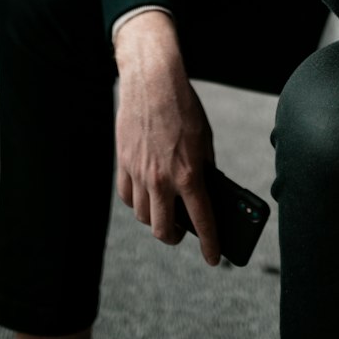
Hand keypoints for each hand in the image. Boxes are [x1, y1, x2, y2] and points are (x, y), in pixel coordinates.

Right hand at [114, 11, 220, 264]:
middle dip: (176, 237)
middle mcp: (162, 179)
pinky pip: (127, 196)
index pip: (203, 221)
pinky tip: (146, 196)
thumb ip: (204, 168)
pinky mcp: (123, 162)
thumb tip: (204, 190)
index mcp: (189, 174)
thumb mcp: (205, 139)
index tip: (214, 257)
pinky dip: (137, 202)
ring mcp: (139, 172)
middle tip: (184, 233)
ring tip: (165, 212)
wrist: (153, 81)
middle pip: (164, 230)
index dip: (211, 245)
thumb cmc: (184, 107)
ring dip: (156, 220)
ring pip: (144, 216)